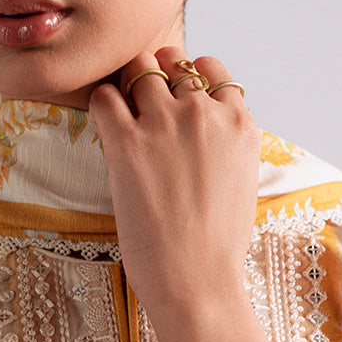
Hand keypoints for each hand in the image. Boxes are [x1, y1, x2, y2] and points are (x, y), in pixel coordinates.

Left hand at [88, 47, 281, 341]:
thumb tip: (204, 129)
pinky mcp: (127, 142)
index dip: (188, 76)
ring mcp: (165, 124)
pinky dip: (101, 106)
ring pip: (138, 69)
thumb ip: (226, 143)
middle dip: (156, 72)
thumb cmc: (218, 245)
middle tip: (141, 101)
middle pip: (172, 59)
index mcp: (240, 123)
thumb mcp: (241, 181)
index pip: (211, 68)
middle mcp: (205, 114)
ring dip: (126, 86)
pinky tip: (105, 129)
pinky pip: (104, 97)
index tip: (175, 95)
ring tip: (121, 113)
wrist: (198, 281)